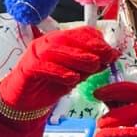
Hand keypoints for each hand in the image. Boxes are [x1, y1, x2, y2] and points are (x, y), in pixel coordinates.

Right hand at [0, 26, 117, 113]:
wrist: (25, 103)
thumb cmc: (49, 86)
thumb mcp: (75, 75)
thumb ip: (90, 66)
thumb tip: (111, 56)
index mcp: (59, 41)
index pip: (79, 33)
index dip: (96, 40)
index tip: (111, 51)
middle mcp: (45, 44)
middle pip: (68, 39)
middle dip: (90, 47)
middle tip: (106, 57)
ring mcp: (34, 55)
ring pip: (56, 50)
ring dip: (77, 58)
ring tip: (93, 67)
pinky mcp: (27, 68)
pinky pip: (42, 66)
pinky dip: (59, 71)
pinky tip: (71, 78)